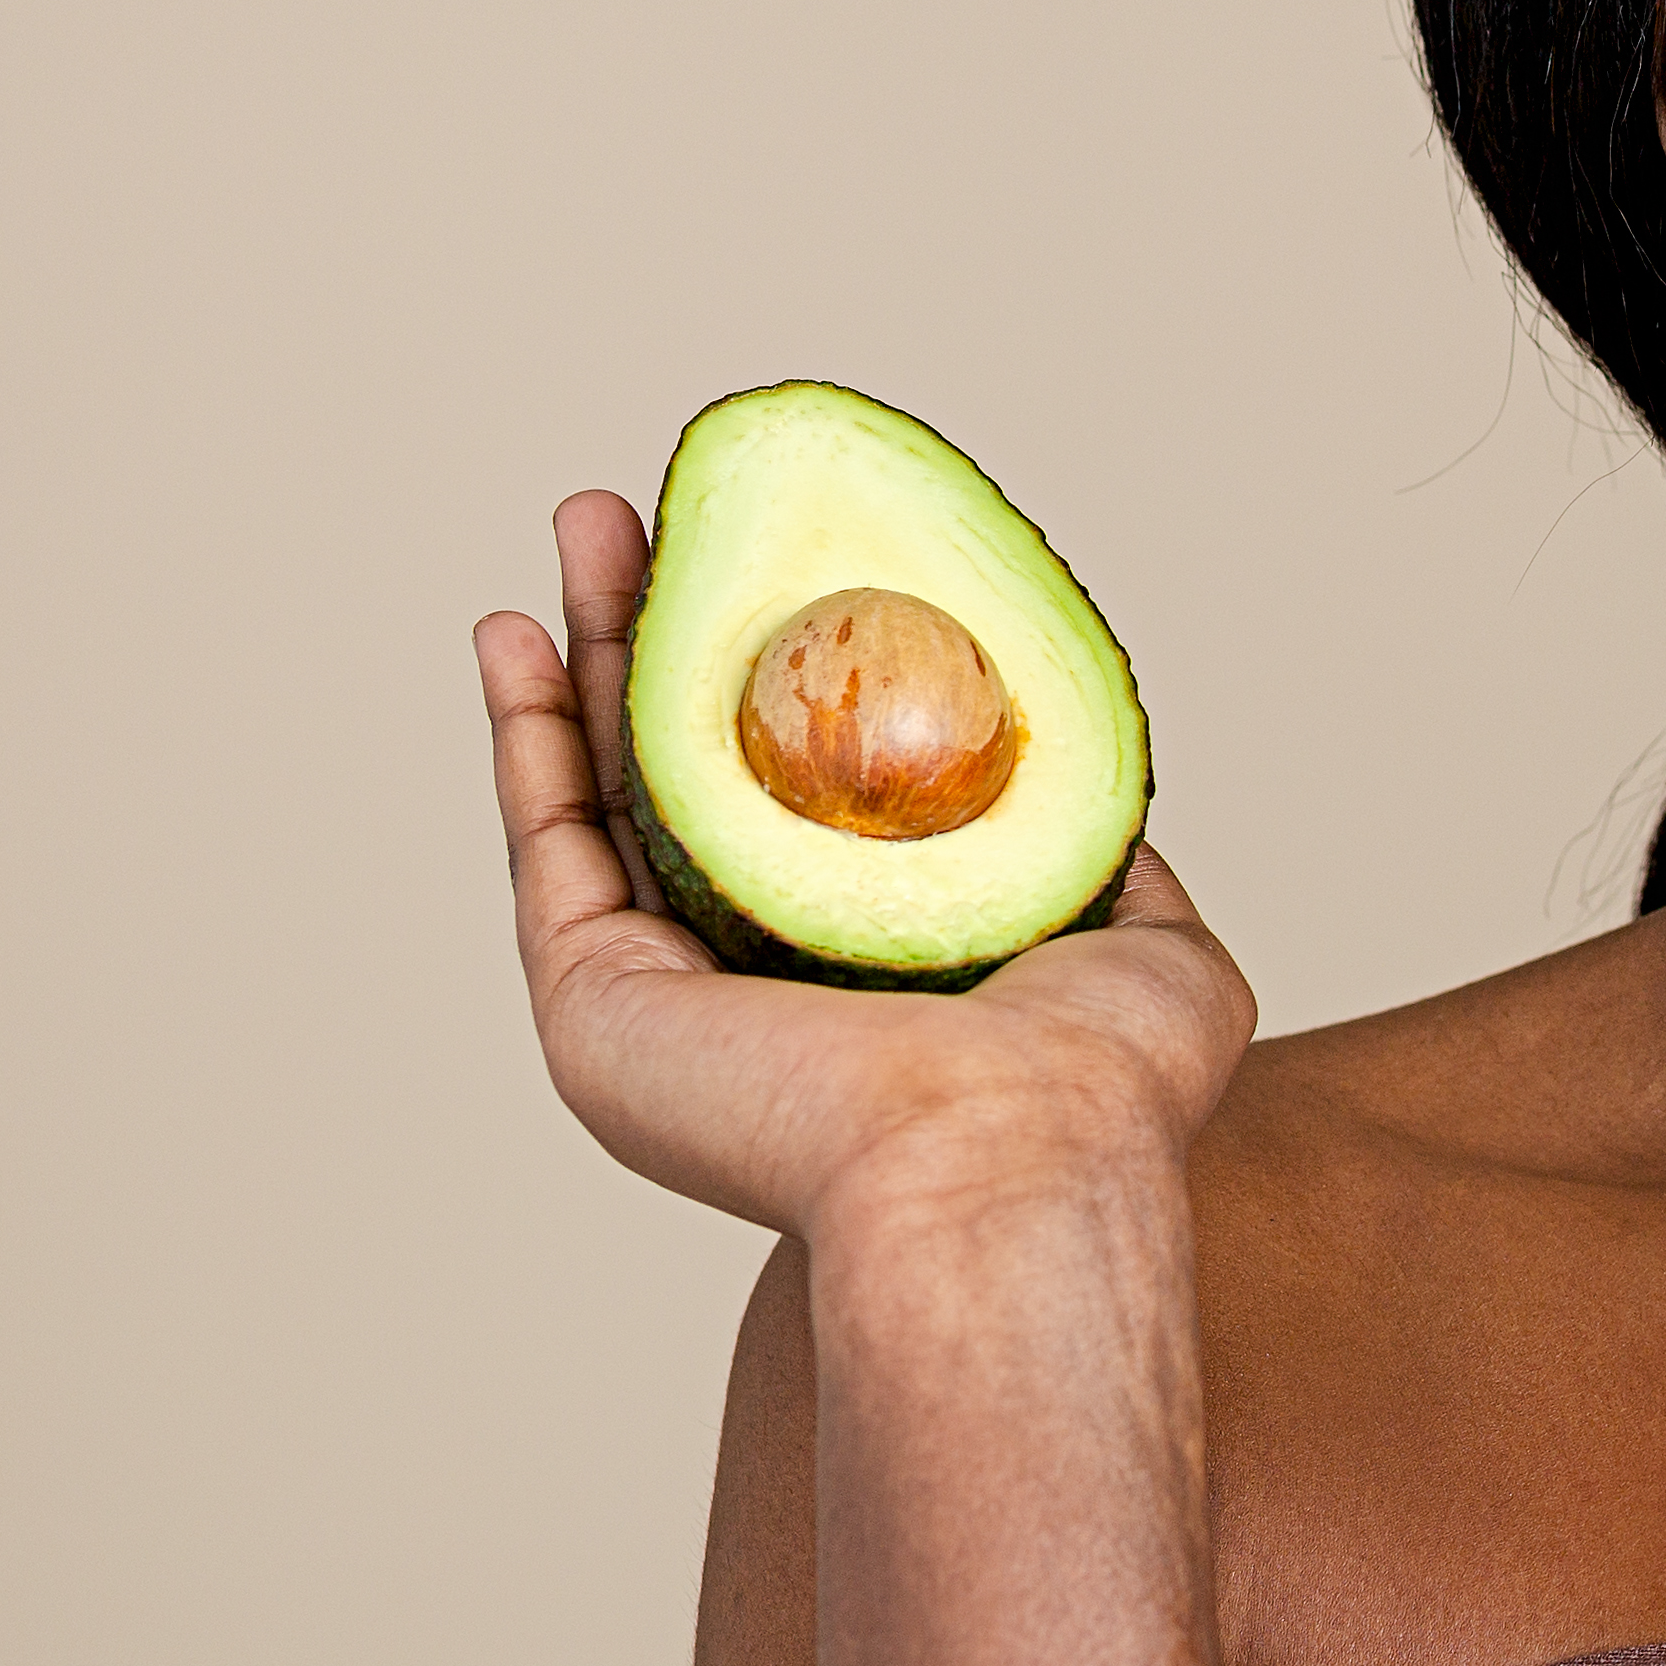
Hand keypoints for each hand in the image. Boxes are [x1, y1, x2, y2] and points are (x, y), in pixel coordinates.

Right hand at [477, 489, 1256, 1238]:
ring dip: (589, 650)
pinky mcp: (600, 1009)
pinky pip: (551, 847)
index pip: (809, 799)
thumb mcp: (1149, 947)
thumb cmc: (1098, 1085)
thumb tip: (1090, 794)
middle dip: (669, 630)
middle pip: (696, 764)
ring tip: (588, 522)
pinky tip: (516, 636)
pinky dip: (526, 737)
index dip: (785, 676)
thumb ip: (1108, 867)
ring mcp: (671, 1000)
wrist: (1012, 1154)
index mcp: (874, 970)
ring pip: (613, 786)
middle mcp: (761, 985)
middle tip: (652, 511)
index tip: (784, 565)